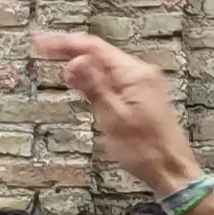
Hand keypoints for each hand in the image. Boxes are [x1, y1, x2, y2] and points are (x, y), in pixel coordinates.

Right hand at [33, 31, 207, 192]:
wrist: (172, 171)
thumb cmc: (146, 151)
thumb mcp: (113, 117)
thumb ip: (93, 86)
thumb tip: (75, 60)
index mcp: (135, 74)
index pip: (94, 47)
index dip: (65, 43)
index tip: (42, 43)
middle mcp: (142, 74)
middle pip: (100, 53)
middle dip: (71, 51)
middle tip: (43, 50)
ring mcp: (144, 85)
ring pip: (106, 66)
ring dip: (82, 64)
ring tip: (56, 64)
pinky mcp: (143, 97)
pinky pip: (114, 80)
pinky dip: (95, 78)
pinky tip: (81, 82)